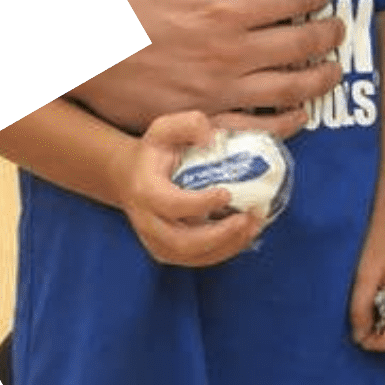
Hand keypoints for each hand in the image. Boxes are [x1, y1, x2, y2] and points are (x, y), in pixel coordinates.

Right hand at [75, 0, 345, 139]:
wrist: (68, 45)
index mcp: (224, 5)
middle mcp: (230, 52)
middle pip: (304, 46)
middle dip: (329, 35)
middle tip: (336, 31)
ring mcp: (218, 91)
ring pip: (292, 91)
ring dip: (320, 80)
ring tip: (330, 71)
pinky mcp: (202, 119)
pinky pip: (260, 127)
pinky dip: (289, 122)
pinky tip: (300, 112)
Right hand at [119, 113, 267, 269]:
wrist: (129, 178)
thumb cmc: (153, 153)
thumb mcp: (165, 128)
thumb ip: (188, 124)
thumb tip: (210, 138)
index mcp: (146, 191)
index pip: (173, 205)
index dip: (201, 203)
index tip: (227, 194)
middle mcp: (147, 222)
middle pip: (183, 242)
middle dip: (220, 234)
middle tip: (249, 218)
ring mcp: (155, 241)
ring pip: (193, 256)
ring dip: (228, 246)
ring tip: (254, 226)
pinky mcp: (167, 252)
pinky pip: (197, 260)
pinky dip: (224, 251)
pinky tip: (244, 234)